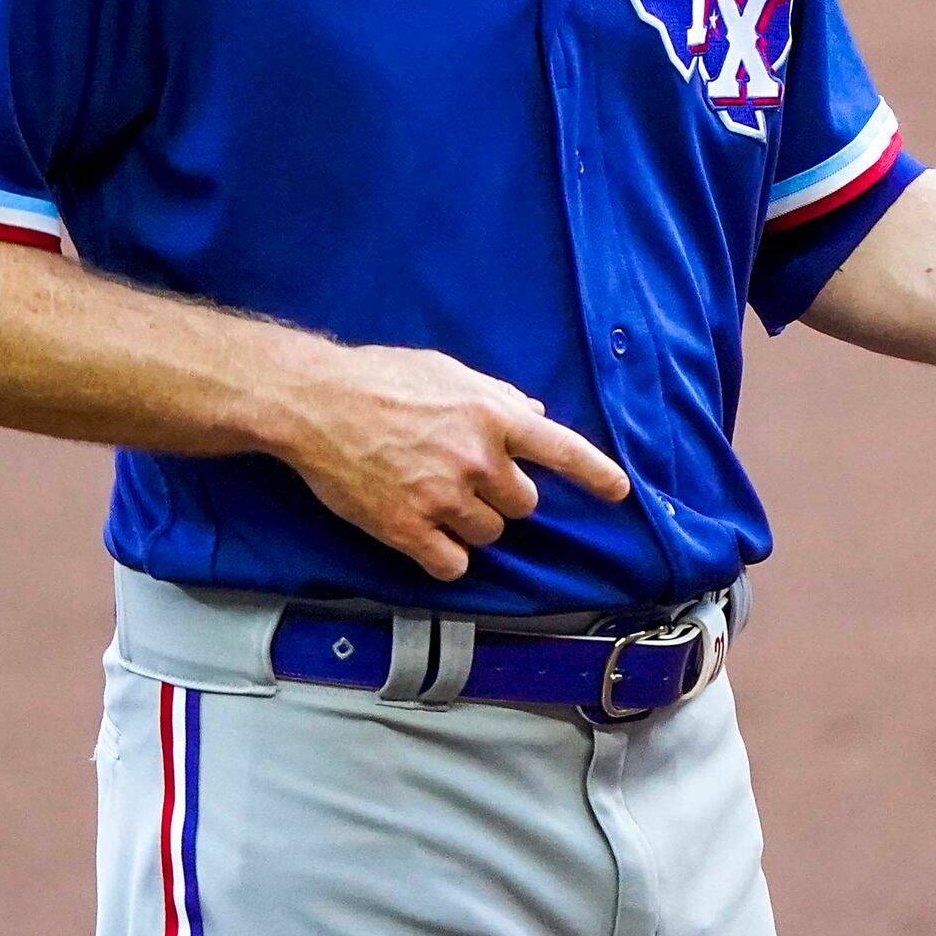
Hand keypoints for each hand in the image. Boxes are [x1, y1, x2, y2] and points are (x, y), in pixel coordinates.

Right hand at [273, 343, 631, 580]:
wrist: (316, 404)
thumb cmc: (381, 378)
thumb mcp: (448, 371)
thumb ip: (497, 396)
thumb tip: (535, 414)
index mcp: (492, 415)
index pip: (562, 449)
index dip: (596, 474)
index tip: (618, 493)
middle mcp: (476, 459)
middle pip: (523, 504)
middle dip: (503, 495)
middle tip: (465, 476)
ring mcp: (443, 497)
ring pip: (490, 535)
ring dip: (472, 523)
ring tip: (435, 495)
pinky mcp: (408, 529)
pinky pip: (453, 564)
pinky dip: (446, 556)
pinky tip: (426, 532)